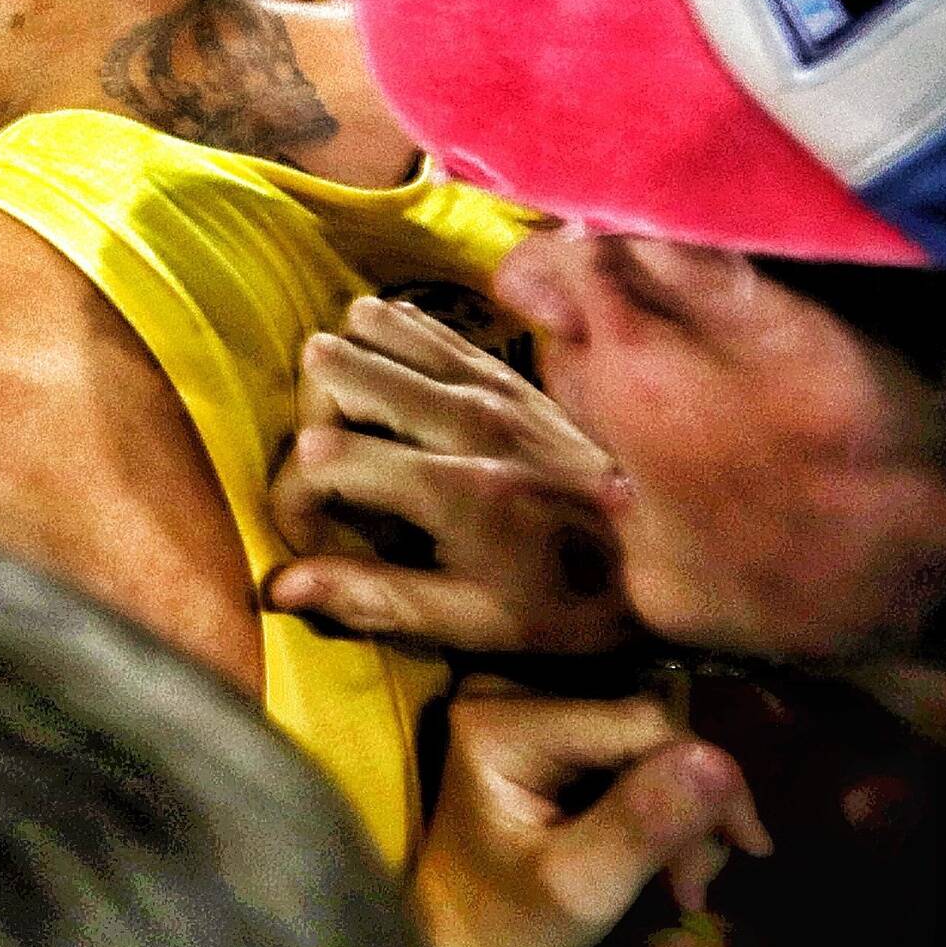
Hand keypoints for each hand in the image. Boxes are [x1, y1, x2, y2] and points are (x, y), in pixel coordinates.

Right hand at [264, 295, 636, 655]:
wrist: (665, 553)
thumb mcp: (474, 623)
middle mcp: (466, 421)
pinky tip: (385, 381)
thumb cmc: (566, 602)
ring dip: (344, 373)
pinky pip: (420, 323)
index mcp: (454, 490)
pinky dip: (385, 342)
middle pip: (335, 370)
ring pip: (371, 329)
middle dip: (310, 419)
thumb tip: (280, 586)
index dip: (293, 497)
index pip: (323, 458)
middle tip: (329, 471)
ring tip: (353, 427)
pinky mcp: (504, 371)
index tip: (307, 534)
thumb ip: (376, 598)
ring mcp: (487, 386)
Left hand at [410, 680, 767, 946]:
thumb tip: (720, 761)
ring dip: (684, 812)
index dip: (708, 778)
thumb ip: (643, 823)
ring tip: (683, 882)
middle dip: (692, 806)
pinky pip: (634, 754)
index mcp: (500, 722)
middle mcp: (509, 694)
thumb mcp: (581, 889)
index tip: (745, 849)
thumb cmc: (510, 930)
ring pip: (652, 742)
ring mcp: (528, 709)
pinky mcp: (550, 732)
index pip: (642, 722)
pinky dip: (662, 807)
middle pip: (649, 728)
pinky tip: (669, 858)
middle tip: (696, 884)